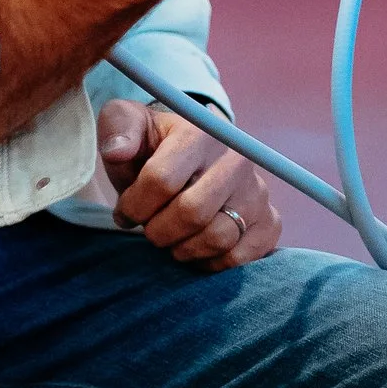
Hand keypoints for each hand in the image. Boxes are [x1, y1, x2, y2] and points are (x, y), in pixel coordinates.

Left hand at [100, 99, 280, 269]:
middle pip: (192, 213)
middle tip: (149, 228)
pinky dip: (209, 263)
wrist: (189, 159)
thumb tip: (117, 152)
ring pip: (217, 238)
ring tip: (171, 237)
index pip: (162, 180)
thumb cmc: (150, 145)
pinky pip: (239, 257)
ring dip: (182, 249)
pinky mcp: (269, 221)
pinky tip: (195, 247)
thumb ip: (117, 129)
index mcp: (200, 132)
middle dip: (157, 231)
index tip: (125, 211)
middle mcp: (236, 159)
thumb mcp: (126, 124)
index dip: (134, 206)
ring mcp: (257, 191)